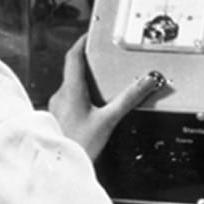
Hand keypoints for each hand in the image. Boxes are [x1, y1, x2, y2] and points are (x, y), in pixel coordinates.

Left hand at [48, 35, 165, 160]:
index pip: (73, 57)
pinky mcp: (58, 119)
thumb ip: (128, 99)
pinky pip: (70, 100)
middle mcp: (60, 96)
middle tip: (102, 57)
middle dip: (88, 62)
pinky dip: (82, 97)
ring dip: (85, 81)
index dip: (82, 43)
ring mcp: (57, 108)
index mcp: (70, 90)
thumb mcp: (109, 120)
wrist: (58, 168)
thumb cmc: (78, 146)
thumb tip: (146, 82)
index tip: (91, 35)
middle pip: (73, 70)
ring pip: (71, 86)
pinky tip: (94, 107)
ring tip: (102, 83)